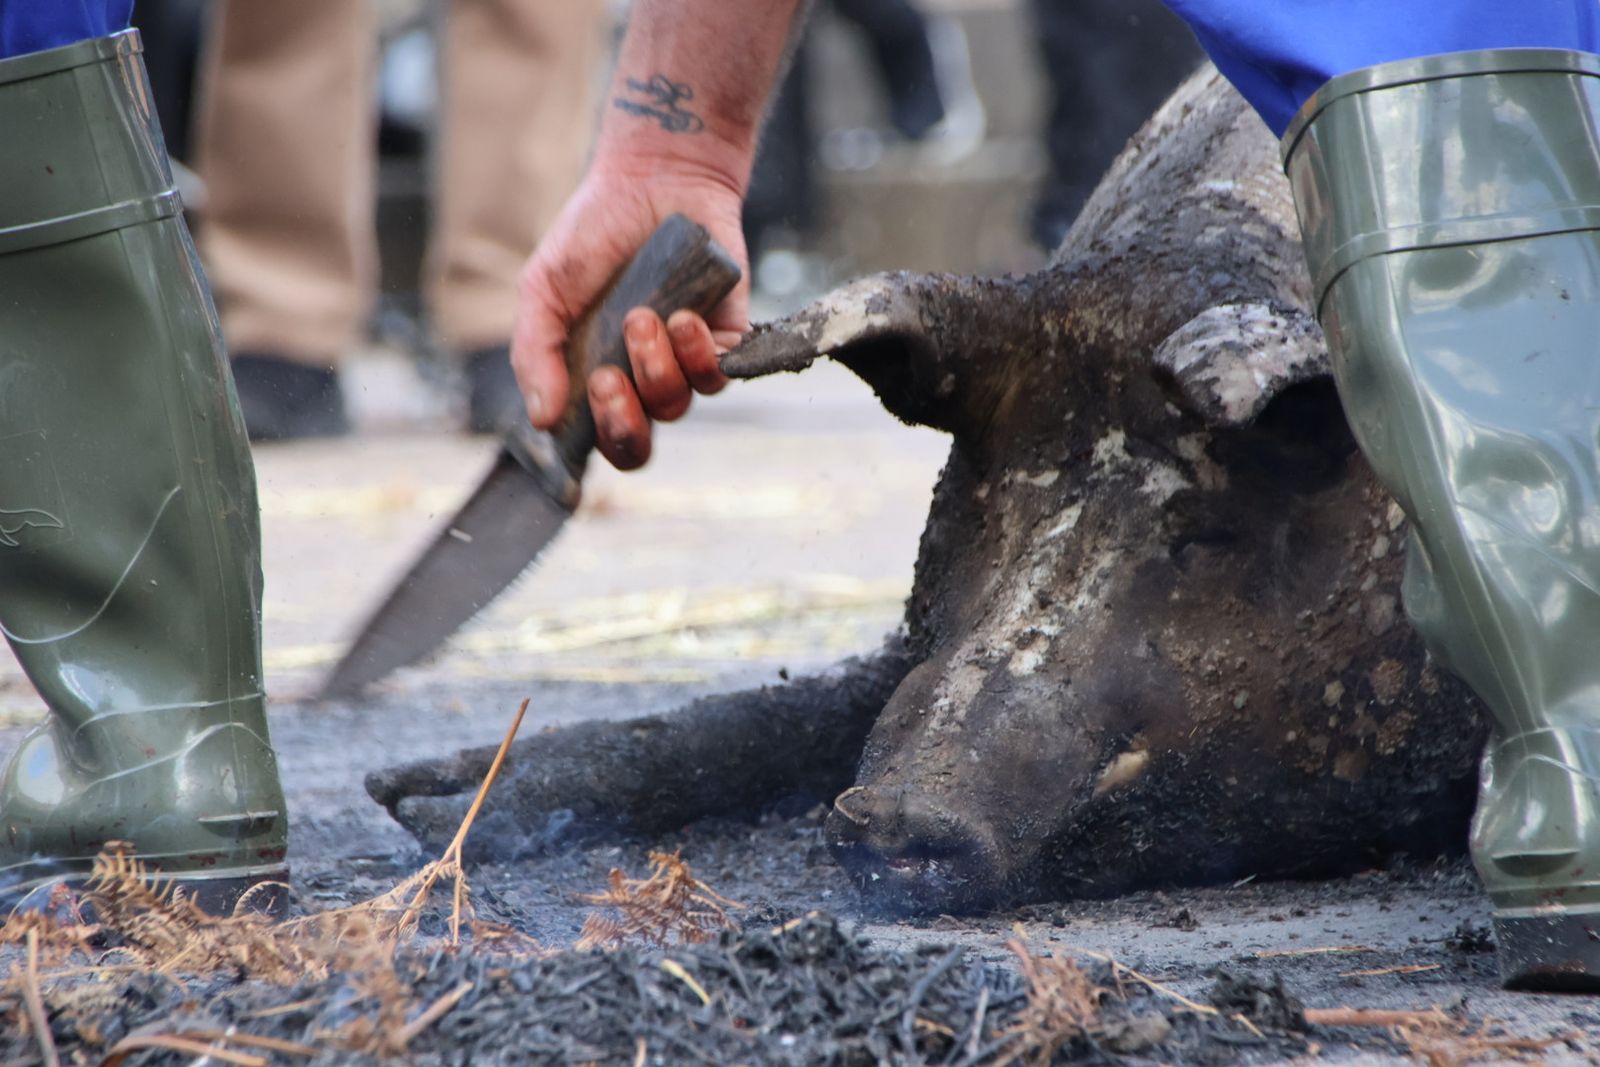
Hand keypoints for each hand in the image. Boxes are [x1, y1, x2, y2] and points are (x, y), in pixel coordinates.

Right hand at [511, 165, 749, 469]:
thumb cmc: (593, 234)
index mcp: (593, 376)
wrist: (653, 180)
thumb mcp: (543, 289)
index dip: (589, 447)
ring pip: (675, 405)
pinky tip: (681, 316)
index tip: (578, 419)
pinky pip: (717, 374)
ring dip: (655, 368)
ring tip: (641, 316)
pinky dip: (695, 353)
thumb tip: (542, 420)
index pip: (596, 439)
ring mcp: (683, 362)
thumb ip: (534, 353)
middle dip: (623, 423)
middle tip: (607, 381)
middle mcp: (640, 380)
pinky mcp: (725, 339)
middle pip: (637, 444)